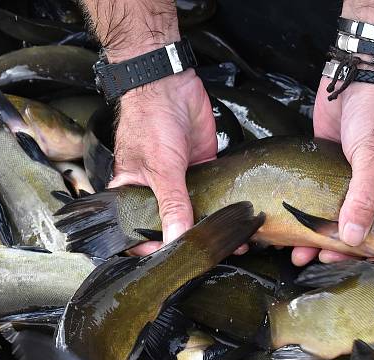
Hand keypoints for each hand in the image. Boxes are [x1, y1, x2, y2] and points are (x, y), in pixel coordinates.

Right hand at [110, 70, 216, 253]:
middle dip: (191, 243)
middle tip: (213, 258)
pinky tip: (242, 222)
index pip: (137, 233)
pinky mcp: (202, 172)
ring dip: (213, 229)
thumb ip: (171, 205)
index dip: (152, 250)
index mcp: (131, 195)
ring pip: (196, 214)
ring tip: (234, 245)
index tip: (174, 262)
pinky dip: (226, 209)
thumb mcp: (160, 169)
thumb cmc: (149, 120)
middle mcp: (154, 193)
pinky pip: (214, 196)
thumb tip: (177, 240)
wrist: (171, 83)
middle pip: (171, 227)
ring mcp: (180, 184)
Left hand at [293, 79, 373, 267]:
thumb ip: (364, 198)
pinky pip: (321, 207)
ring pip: (342, 225)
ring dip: (323, 243)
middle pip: (370, 235)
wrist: (352, 76)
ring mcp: (355, 185)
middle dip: (348, 253)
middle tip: (326, 260)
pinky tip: (292, 236)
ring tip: (302, 255)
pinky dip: (309, 223)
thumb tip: (352, 239)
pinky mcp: (331, 176)